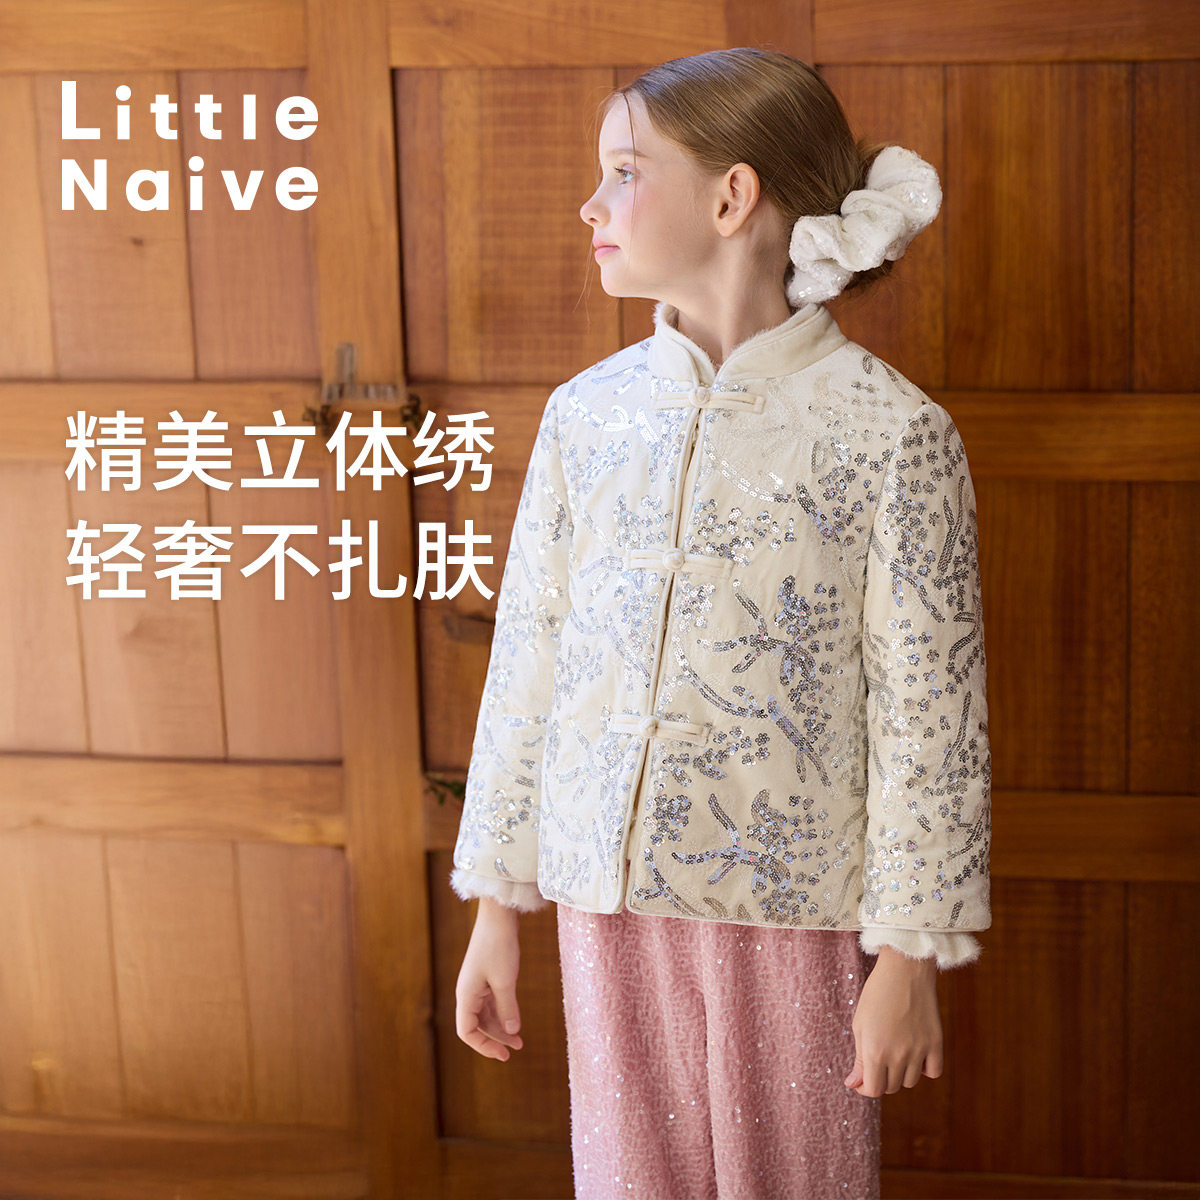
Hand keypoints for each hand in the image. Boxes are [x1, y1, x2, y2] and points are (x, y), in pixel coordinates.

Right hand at [455, 897, 524, 1061]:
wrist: (498, 917)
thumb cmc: (499, 946)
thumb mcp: (505, 980)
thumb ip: (508, 1008)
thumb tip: (512, 1031)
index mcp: (466, 995)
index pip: (467, 1031)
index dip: (483, 1046)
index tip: (502, 1054)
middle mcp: (468, 992)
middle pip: (478, 1025)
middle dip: (496, 1039)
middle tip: (516, 1049)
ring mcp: (477, 984)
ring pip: (486, 1014)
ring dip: (501, 1027)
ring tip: (520, 1039)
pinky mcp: (486, 976)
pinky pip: (491, 1002)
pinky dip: (503, 1013)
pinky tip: (516, 1019)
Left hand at [844, 947, 942, 1096]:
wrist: (904, 970)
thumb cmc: (876, 994)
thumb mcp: (860, 1024)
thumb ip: (859, 1059)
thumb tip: (853, 1085)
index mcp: (874, 1051)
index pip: (873, 1089)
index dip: (866, 1087)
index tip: (864, 1078)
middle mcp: (898, 1056)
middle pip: (891, 1087)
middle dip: (882, 1077)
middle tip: (879, 1057)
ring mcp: (919, 1051)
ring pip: (910, 1081)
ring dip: (902, 1073)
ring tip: (896, 1049)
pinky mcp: (936, 1044)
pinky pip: (933, 1072)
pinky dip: (924, 1068)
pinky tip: (916, 1053)